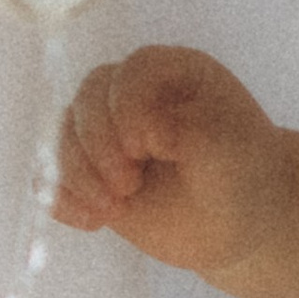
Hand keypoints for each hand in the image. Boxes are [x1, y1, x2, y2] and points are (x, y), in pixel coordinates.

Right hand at [55, 46, 287, 279]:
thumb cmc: (244, 179)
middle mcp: (134, 96)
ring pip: (63, 136)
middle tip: (128, 186)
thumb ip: (194, 131)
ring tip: (111, 210)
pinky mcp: (93, 172)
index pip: (133, 71)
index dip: (126, 106)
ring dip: (77, 175)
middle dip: (98, 145)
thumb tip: (146, 128)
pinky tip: (91, 223)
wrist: (240, 225)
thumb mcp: (232, 152)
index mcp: (174, 74)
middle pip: (88, 100)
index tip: (145, 147)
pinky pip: (54, 176)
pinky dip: (62, 198)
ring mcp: (109, 134)